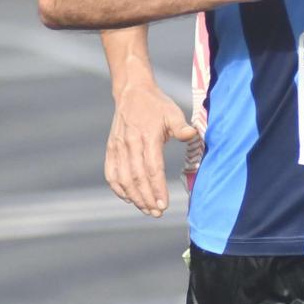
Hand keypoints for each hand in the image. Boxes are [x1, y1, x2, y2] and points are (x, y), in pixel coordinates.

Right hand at [105, 77, 199, 217]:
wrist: (132, 92)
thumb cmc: (157, 104)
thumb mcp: (172, 112)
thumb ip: (181, 126)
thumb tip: (192, 135)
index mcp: (147, 136)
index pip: (152, 168)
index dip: (157, 188)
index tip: (164, 204)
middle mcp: (130, 143)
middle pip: (137, 178)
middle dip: (147, 198)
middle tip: (157, 212)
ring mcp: (118, 147)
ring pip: (123, 179)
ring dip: (134, 197)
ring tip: (146, 209)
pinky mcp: (111, 149)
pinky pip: (111, 173)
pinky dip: (118, 188)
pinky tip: (129, 198)